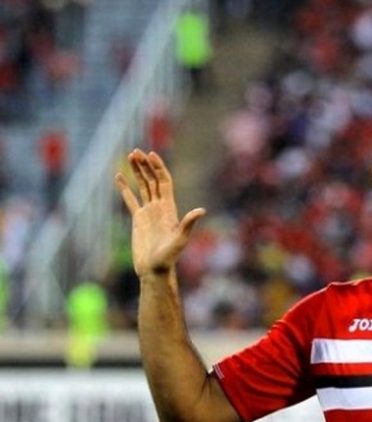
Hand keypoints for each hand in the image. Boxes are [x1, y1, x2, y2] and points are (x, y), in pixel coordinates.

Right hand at [114, 149, 205, 276]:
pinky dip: (124, 188)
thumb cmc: (169, 257)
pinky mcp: (138, 219)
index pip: (164, 182)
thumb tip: (201, 210)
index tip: (151, 155)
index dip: (158, 168)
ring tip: (130, 155)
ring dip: (137, 172)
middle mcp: (160, 207)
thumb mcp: (180, 239)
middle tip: (136, 151)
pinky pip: (130, 199)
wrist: (155, 269)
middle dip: (145, 165)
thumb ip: (188, 223)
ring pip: (142, 186)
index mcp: (169, 208)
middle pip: (153, 180)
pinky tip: (119, 177)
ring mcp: (148, 212)